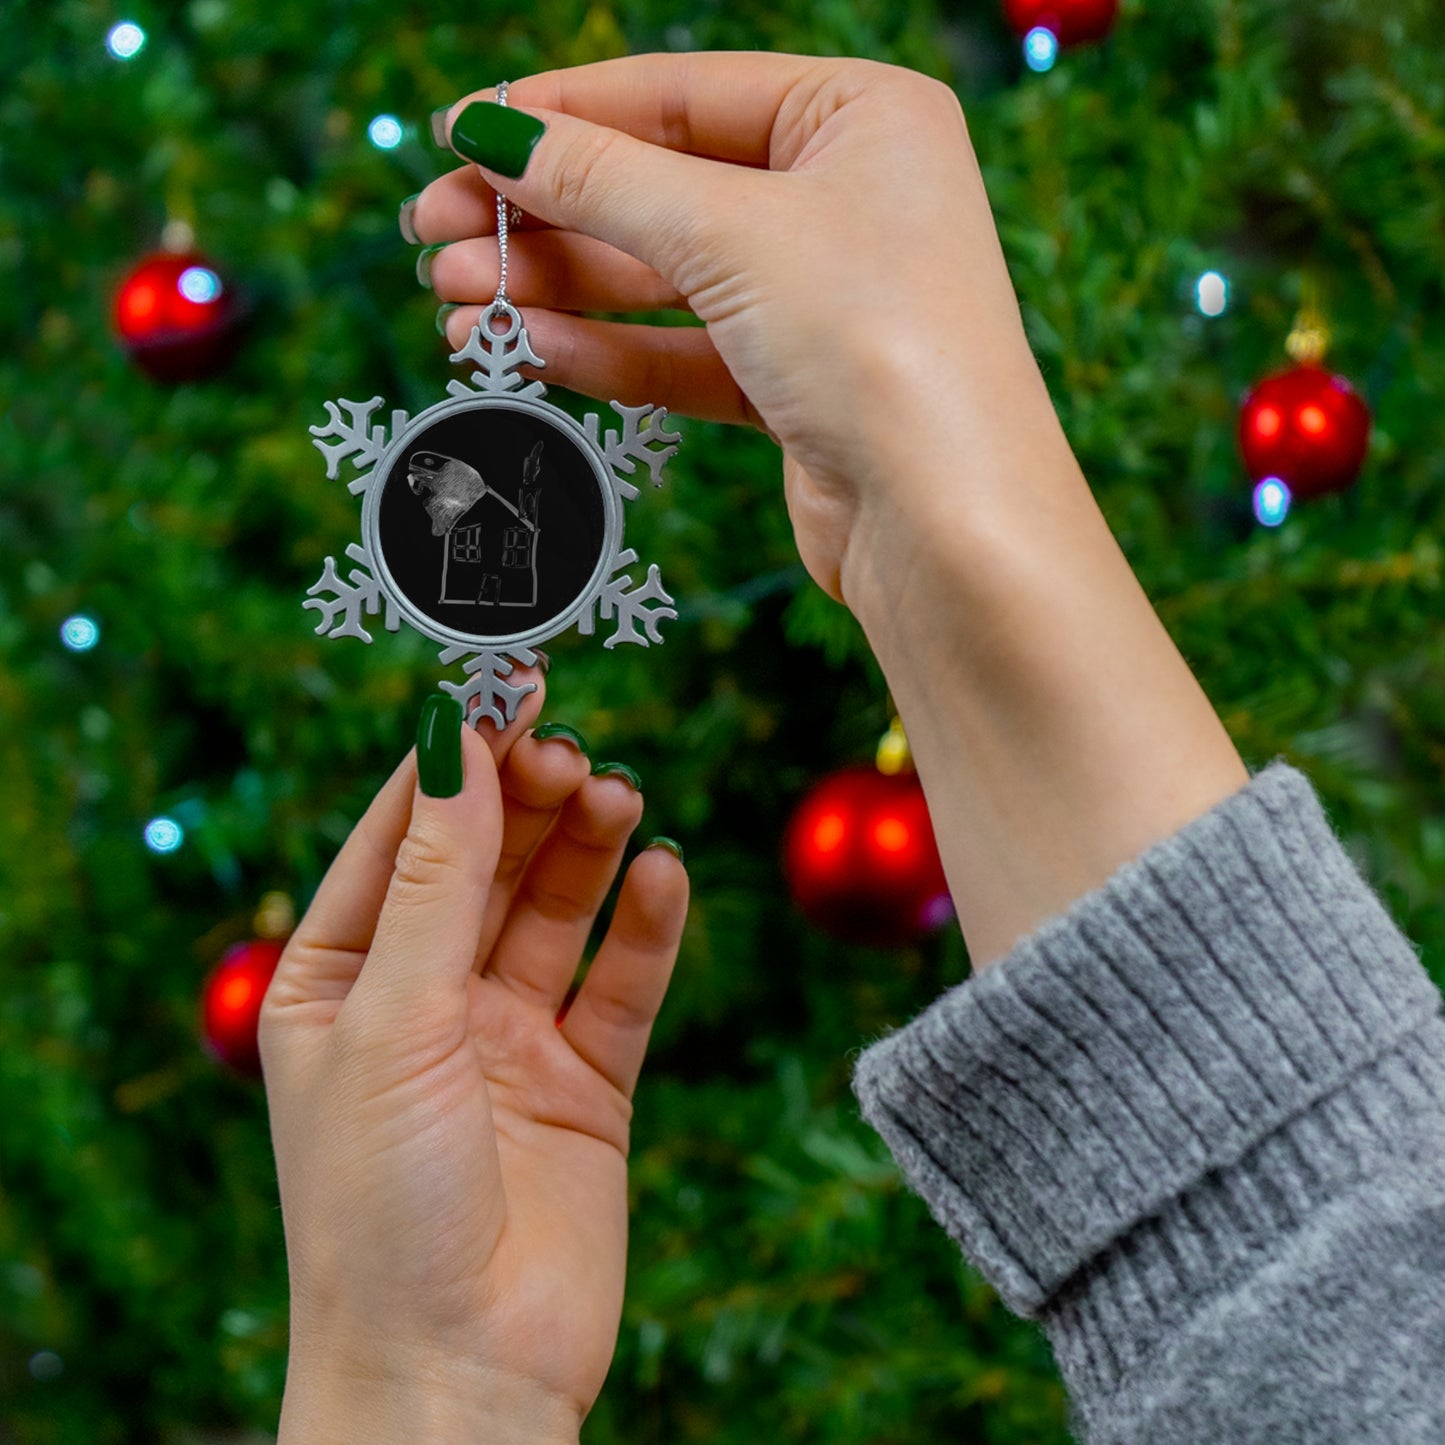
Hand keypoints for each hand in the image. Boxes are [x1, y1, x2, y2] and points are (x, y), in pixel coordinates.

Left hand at [259, 679, 688, 1439]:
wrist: (458, 1375)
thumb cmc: (380, 1205)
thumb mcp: (393, 1018)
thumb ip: (437, 878)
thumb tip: (454, 736)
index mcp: (340, 978)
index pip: (401, 835)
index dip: (454, 756)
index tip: (506, 680)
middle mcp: (424, 998)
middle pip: (487, 860)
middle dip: (527, 799)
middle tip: (572, 751)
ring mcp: (508, 1038)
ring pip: (557, 909)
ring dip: (588, 848)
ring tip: (618, 797)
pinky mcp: (586, 1082)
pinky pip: (622, 983)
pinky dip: (647, 928)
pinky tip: (664, 876)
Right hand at [412, 53, 1056, 603]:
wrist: (948, 526)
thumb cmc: (876, 343)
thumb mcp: (728, 233)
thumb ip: (601, 179)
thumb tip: (490, 130)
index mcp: (860, 116)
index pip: (679, 94)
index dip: (560, 113)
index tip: (456, 133)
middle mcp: (846, 199)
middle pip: (660, 189)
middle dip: (543, 215)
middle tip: (432, 236)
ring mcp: (822, 298)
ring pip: (663, 280)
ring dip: (557, 290)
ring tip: (454, 304)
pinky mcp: (798, 387)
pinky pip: (684, 354)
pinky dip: (608, 352)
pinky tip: (528, 351)